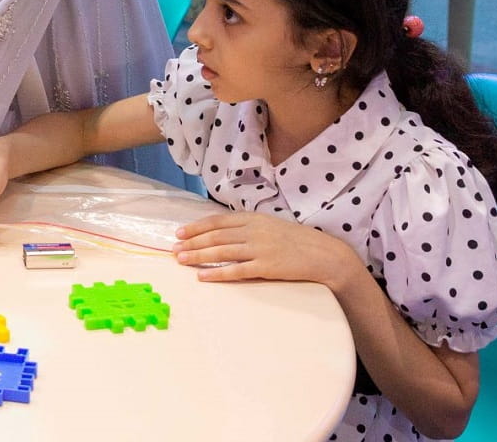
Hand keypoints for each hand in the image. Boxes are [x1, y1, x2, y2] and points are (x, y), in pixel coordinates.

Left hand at [174, 210, 361, 287]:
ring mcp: (260, 248)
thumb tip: (223, 232)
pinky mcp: (266, 267)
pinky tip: (202, 277)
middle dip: (192, 242)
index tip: (180, 233)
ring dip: (198, 256)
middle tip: (173, 249)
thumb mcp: (270, 226)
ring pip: (221, 252)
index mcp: (253, 219)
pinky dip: (217, 274)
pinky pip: (236, 271)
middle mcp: (254, 231)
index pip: (217, 221)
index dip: (197, 227)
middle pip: (215, 236)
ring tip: (181, 260)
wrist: (323, 254)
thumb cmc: (295, 241)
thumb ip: (248, 227)